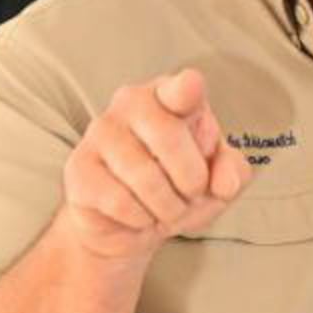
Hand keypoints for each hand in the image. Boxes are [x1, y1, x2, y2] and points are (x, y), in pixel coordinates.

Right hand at [57, 68, 252, 261]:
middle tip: (190, 194)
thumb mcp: (218, 181)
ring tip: (166, 209)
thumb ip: (233, 173)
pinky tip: (138, 214)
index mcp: (171, 96)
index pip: (182, 88)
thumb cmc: (178, 188)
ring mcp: (100, 132)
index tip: (191, 88)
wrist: (131, 225)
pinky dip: (140, 219)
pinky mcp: (79, 168)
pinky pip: (120, 202)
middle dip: (191, 179)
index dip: (186, 89)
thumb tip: (226, 183)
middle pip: (169, 136)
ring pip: (146, 177)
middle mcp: (131, 103)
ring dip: (168, 207)